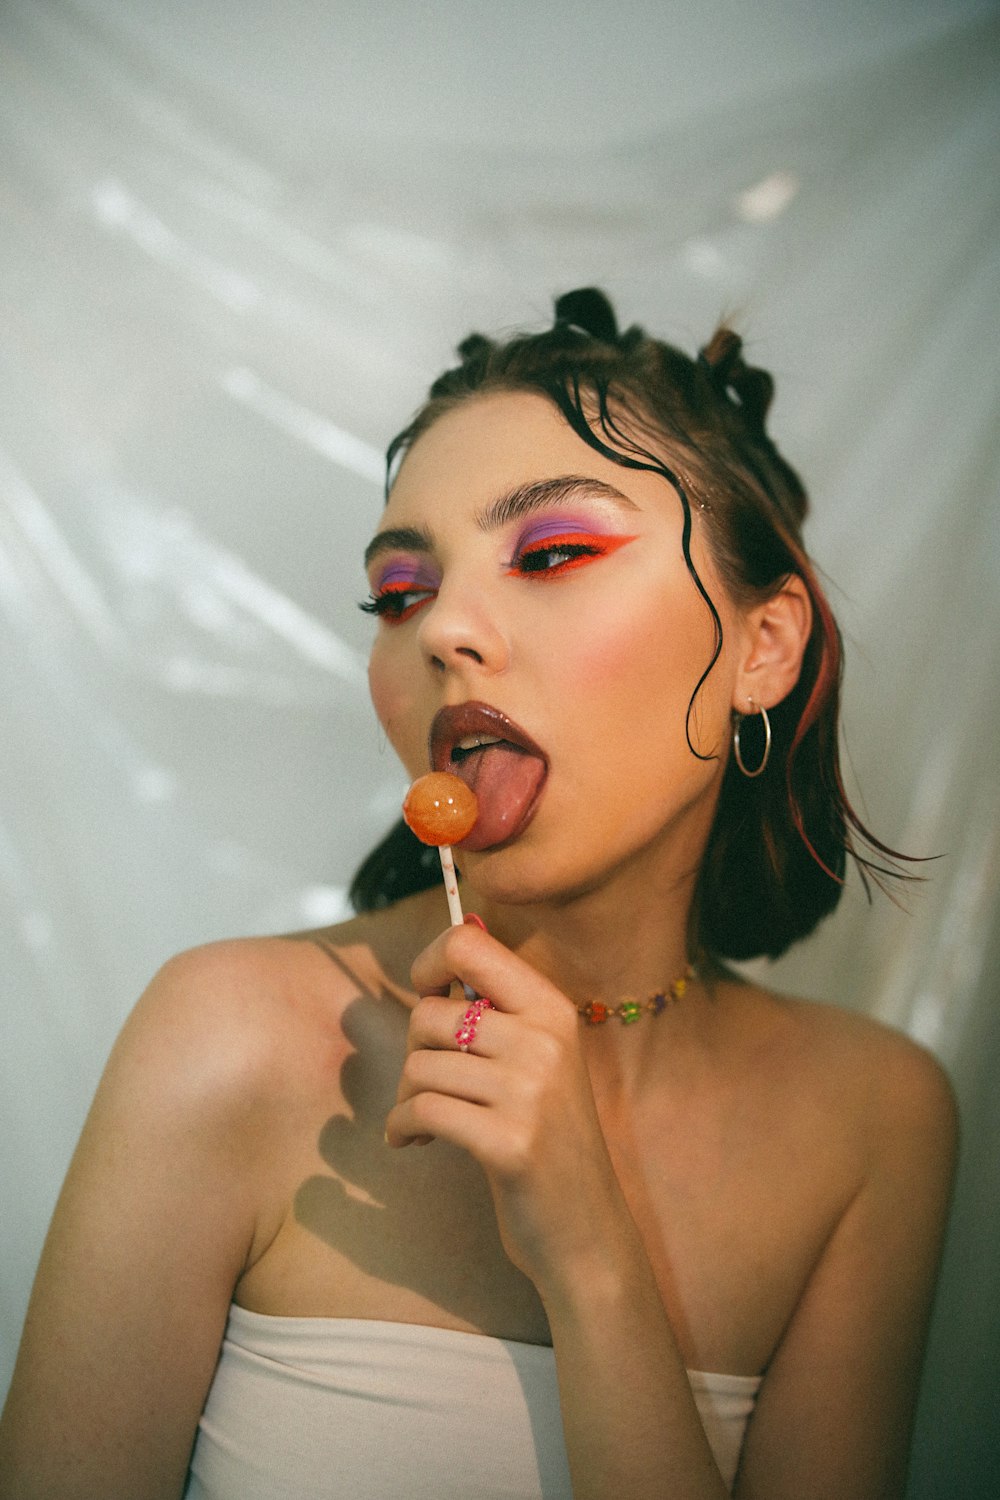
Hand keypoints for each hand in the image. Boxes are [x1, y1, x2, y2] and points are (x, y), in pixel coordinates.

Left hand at [384, 921, 636, 1298]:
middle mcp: (545, 1041)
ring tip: (423, 1120)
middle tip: (429, 1082)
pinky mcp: (509, 1142)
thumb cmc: (548, 1137)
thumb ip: (499, 1010)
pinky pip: (422, 1111)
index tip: (427, 998)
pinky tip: (414, 1141)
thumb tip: (450, 950)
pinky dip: (403, 1127)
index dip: (428, 964)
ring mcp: (530, 1092)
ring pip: (419, 1065)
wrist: (587, 1228)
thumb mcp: (538, 1060)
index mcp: (552, 1009)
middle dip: (413, 1050)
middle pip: (429, 1013)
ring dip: (405, 1098)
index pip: (467, 945)